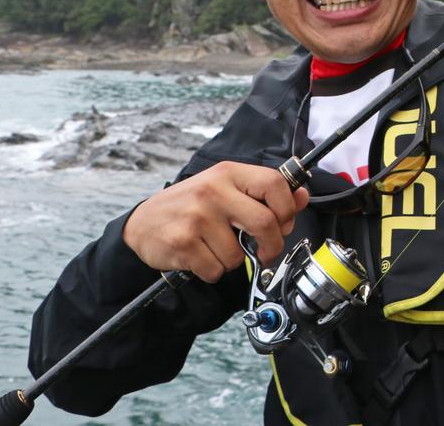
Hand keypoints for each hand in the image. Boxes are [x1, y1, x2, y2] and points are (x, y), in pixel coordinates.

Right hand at [123, 161, 309, 281]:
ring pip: (239, 255)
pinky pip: (216, 270)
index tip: (283, 224)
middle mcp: (213, 191)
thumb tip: (301, 196)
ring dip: (232, 261)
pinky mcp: (183, 243)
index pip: (275, 184)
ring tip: (215, 247)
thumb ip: (264, 193)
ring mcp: (197, 217)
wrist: (142, 224)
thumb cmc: (190, 206)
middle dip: (272, 246)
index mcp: (228, 173)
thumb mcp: (226, 189)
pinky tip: (200, 256)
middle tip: (265, 253)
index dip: (287, 209)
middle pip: (265, 223)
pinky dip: (212, 271)